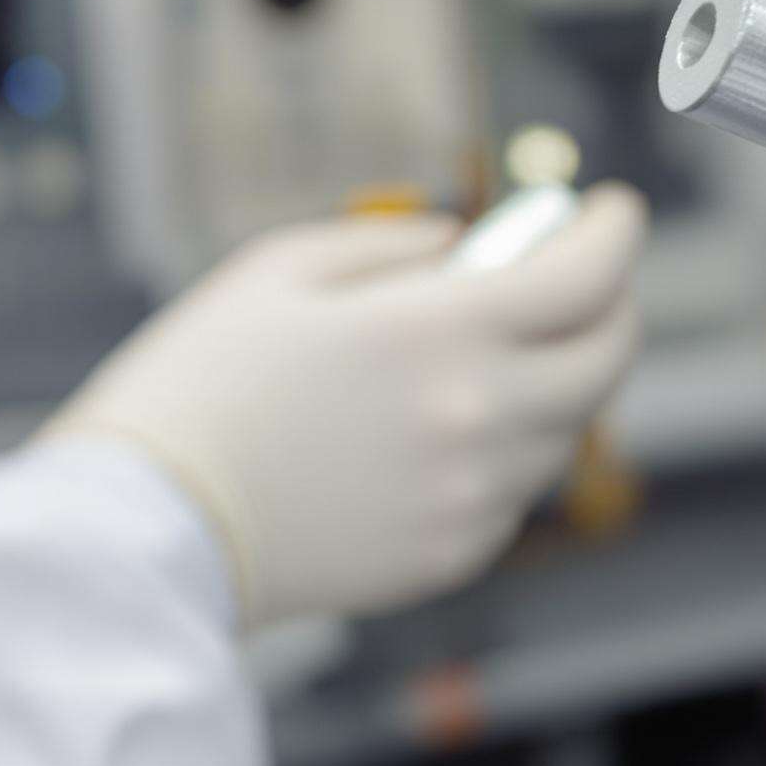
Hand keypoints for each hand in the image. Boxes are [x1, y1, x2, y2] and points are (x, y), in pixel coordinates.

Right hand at [46, 186, 645, 625]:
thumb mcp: (282, 269)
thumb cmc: (200, 383)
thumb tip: (467, 244)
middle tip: (586, 280)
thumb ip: (395, 245)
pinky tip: (442, 431)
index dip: (616, 231)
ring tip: (489, 353)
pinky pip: (515, 490)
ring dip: (553, 379)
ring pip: (568, 429)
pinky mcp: (453, 556)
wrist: (149, 528)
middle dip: (613, 305)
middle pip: (608, 357)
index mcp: (442, 332)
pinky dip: (505, 448)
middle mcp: (480, 418)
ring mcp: (474, 497)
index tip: (614, 209)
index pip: (588, 273)